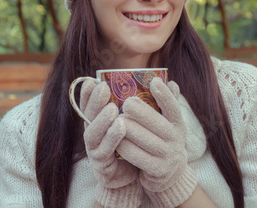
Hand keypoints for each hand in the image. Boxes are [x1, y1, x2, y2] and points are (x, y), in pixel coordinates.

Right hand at [80, 80, 141, 207]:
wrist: (133, 177)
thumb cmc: (135, 145)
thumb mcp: (140, 123)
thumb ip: (151, 103)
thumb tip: (168, 82)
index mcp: (100, 122)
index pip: (90, 105)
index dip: (88, 93)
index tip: (92, 80)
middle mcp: (94, 134)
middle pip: (88, 116)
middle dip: (94, 101)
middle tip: (103, 88)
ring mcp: (95, 150)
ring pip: (92, 134)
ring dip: (101, 120)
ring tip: (112, 109)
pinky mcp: (101, 166)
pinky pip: (103, 152)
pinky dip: (111, 139)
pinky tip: (120, 128)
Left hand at [117, 78, 197, 206]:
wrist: (168, 174)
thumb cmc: (162, 140)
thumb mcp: (169, 124)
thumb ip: (168, 105)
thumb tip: (170, 81)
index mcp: (178, 125)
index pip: (173, 108)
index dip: (165, 95)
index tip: (154, 81)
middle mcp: (176, 140)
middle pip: (156, 123)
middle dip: (140, 112)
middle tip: (126, 103)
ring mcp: (168, 156)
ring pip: (145, 139)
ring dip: (129, 129)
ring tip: (117, 120)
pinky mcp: (157, 170)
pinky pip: (137, 156)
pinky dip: (125, 147)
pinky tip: (116, 141)